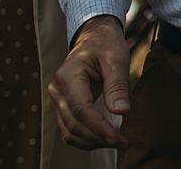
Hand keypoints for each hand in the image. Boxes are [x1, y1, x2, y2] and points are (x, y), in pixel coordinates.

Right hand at [50, 14, 130, 150]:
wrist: (94, 37)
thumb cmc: (105, 44)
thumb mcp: (117, 58)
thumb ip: (117, 85)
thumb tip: (121, 112)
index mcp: (68, 76)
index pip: (80, 109)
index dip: (98, 127)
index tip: (116, 137)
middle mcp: (58, 90)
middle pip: (73, 124)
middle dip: (98, 137)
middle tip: (123, 142)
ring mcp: (58, 99)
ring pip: (69, 131)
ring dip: (91, 141)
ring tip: (117, 142)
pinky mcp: (64, 106)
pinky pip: (70, 128)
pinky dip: (86, 137)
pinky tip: (104, 138)